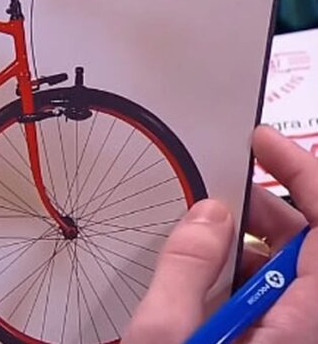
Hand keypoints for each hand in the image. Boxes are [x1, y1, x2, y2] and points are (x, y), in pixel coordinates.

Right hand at [121, 124, 317, 342]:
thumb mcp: (165, 333)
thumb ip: (186, 270)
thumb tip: (208, 216)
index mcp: (298, 326)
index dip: (304, 175)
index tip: (265, 143)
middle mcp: (304, 330)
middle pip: (308, 245)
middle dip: (264, 209)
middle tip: (217, 195)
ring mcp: (288, 335)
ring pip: (287, 270)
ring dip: (245, 245)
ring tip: (196, 243)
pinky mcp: (269, 340)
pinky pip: (268, 295)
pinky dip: (237, 273)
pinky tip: (198, 281)